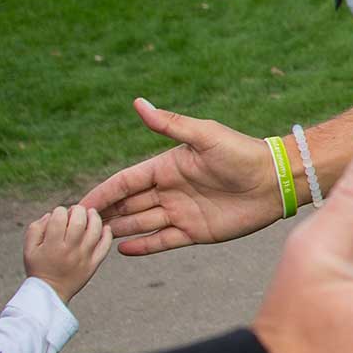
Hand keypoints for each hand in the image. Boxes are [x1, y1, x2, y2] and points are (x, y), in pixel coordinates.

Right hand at [23, 205, 112, 302]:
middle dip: (78, 210)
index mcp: (52, 245)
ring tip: (91, 213)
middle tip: (76, 210)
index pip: (59, 218)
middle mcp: (69, 250)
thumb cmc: (38, 268)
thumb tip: (50, 214)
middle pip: (79, 221)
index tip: (60, 214)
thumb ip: (36, 228)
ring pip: (95, 231)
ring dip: (94, 218)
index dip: (60, 211)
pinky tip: (105, 227)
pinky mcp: (94, 264)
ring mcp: (84, 257)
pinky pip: (105, 246)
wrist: (50, 293)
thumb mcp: (28, 249)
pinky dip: (107, 234)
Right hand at [82, 97, 308, 254]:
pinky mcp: (196, 231)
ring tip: (94, 239)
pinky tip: (122, 250)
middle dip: (106, 214)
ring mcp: (182, 211)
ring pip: (142, 223)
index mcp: (167, 166)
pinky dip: (144, 246)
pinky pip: (163, 240)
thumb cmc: (242, 153)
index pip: (126, 181)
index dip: (104, 192)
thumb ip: (170, 124)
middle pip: (129, 204)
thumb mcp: (204, 135)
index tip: (80, 205)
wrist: (275, 180)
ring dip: (120, 229)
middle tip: (77, 227)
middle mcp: (170, 190)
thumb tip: (137, 102)